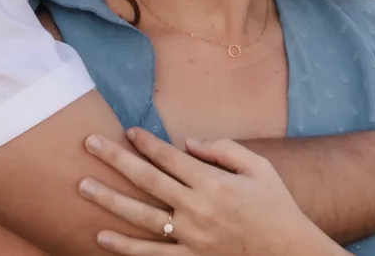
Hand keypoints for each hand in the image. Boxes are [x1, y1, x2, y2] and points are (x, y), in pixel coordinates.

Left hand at [78, 129, 348, 255]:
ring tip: (84, 186)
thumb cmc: (277, 206)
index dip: (147, 142)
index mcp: (214, 182)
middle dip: (116, 159)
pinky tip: (101, 237)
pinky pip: (151, 255)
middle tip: (89, 143)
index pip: (170, 157)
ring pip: (141, 217)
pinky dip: (125, 248)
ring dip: (110, 200)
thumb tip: (189, 142)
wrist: (290, 254)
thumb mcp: (260, 168)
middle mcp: (198, 208)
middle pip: (147, 179)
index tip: (127, 131)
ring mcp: (192, 237)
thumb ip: (225, 149)